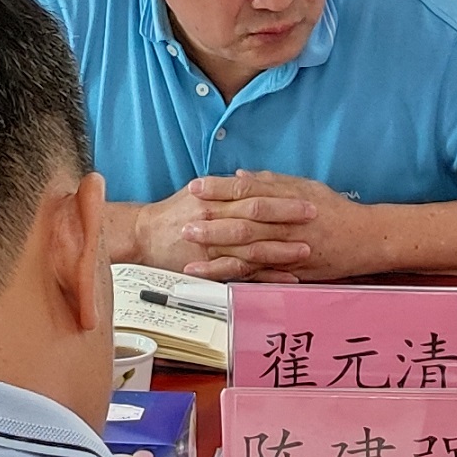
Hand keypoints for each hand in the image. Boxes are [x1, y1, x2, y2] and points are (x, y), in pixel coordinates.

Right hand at [132, 177, 319, 281]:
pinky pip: (241, 273)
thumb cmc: (172, 214)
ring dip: (281, 249)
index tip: (305, 197)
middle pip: (255, 217)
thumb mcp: (198, 193)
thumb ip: (226, 188)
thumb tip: (253, 179)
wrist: (142, 236)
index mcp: (213, 198)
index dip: (280, 196)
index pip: (252, 194)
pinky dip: (265, 276)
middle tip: (314, 218)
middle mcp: (213, 219)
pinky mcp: (208, 268)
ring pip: (251, 247)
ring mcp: (211, 246)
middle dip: (286, 218)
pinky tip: (286, 278)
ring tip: (306, 249)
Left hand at [197, 172, 386, 281]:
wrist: (365, 238)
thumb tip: (240, 176)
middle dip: (211, 223)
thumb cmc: (335, 211)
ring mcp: (288, 249)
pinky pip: (259, 274)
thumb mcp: (305, 186)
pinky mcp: (290, 270)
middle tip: (184, 223)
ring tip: (190, 253)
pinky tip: (214, 276)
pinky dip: (234, 275)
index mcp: (288, 198)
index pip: (248, 190)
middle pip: (243, 221)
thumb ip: (272, 181)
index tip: (196, 187)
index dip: (220, 189)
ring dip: (216, 252)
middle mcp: (287, 223)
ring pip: (248, 250)